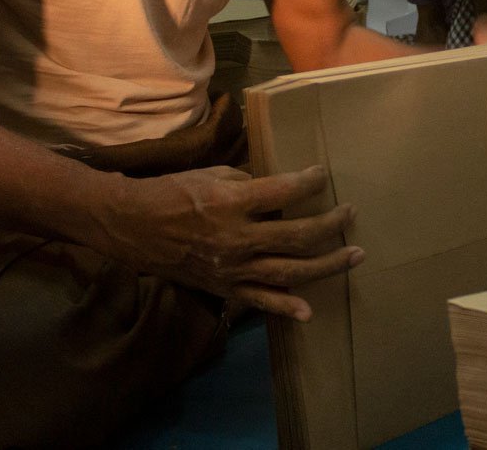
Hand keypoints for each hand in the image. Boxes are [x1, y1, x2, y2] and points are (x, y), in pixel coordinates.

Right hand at [98, 164, 360, 320]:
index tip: (322, 175)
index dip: (310, 181)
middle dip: (331, 225)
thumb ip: (250, 183)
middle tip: (349, 215)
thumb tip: (280, 191)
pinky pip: (260, 301)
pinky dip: (286, 307)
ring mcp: (233, 268)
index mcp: (233, 202)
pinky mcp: (224, 287)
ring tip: (354, 256)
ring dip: (327, 265)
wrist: (132, 226)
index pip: (286, 191)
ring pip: (290, 271)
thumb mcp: (212, 174)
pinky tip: (309, 311)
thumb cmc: (172, 191)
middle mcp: (238, 238)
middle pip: (298, 236)